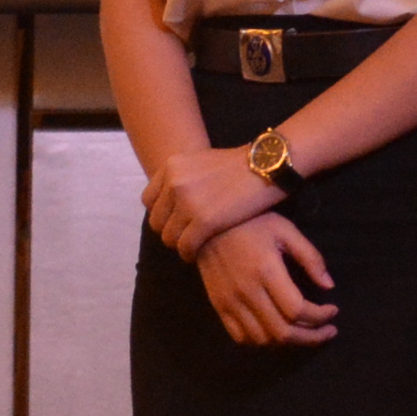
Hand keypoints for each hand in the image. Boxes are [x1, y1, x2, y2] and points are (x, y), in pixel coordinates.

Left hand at [142, 139, 276, 258]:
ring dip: (180, 244)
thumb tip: (171, 201)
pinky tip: (199, 253)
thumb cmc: (240, 165)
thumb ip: (182, 178)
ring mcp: (188, 202)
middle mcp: (175, 182)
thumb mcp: (201, 161)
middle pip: (157, 221)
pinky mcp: (204, 221)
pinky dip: (190, 253)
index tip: (176, 219)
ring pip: (169, 238)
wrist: (268, 165)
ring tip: (194, 245)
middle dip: (171, 231)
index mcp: (172, 166)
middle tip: (187, 235)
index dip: (162, 213)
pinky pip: (185, 247)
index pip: (148, 201)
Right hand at [195, 212, 336, 348]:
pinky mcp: (218, 307)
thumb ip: (310, 258)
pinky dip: (262, 341)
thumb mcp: (286, 230)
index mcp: (266, 271)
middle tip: (327, 331)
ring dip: (288, 341)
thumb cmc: (252, 222)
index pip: (297, 310)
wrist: (206, 225)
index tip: (333, 310)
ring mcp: (230, 303)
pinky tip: (276, 331)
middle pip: (282, 332)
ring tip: (305, 332)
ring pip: (263, 339)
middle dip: (311, 337)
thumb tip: (329, 286)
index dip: (320, 317)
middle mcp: (247, 292)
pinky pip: (241, 337)